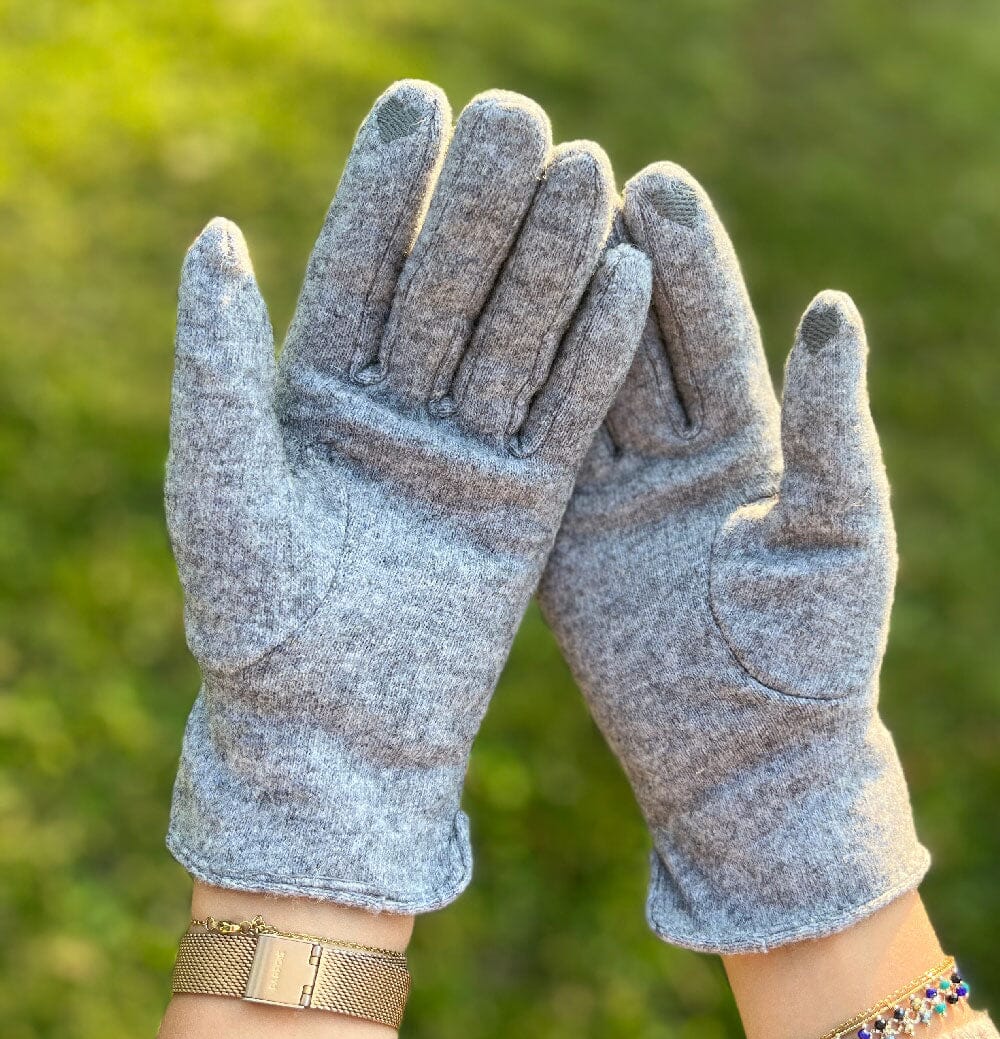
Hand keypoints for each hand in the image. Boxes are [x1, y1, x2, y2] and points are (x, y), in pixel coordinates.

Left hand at [165, 81, 650, 911]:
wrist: (337, 739)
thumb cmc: (261, 630)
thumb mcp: (223, 492)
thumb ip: (218, 369)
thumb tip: (215, 238)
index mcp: (312, 401)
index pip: (353, 271)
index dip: (382, 189)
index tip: (415, 102)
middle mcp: (392, 416)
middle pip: (442, 289)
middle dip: (477, 204)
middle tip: (517, 114)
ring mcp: (462, 456)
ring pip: (512, 338)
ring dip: (548, 259)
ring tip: (587, 166)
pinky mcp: (524, 505)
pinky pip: (567, 413)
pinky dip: (596, 351)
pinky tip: (628, 275)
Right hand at [540, 165, 926, 951]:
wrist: (743, 763)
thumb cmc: (812, 658)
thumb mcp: (837, 534)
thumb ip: (828, 429)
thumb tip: (831, 308)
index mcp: (749, 448)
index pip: (710, 333)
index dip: (686, 258)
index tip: (656, 182)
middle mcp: (673, 462)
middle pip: (633, 343)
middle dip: (602, 261)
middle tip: (567, 173)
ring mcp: (610, 502)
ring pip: (569, 392)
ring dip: (542, 317)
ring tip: (509, 234)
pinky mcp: (560, 548)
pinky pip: (531, 467)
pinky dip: (506, 409)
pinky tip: (469, 340)